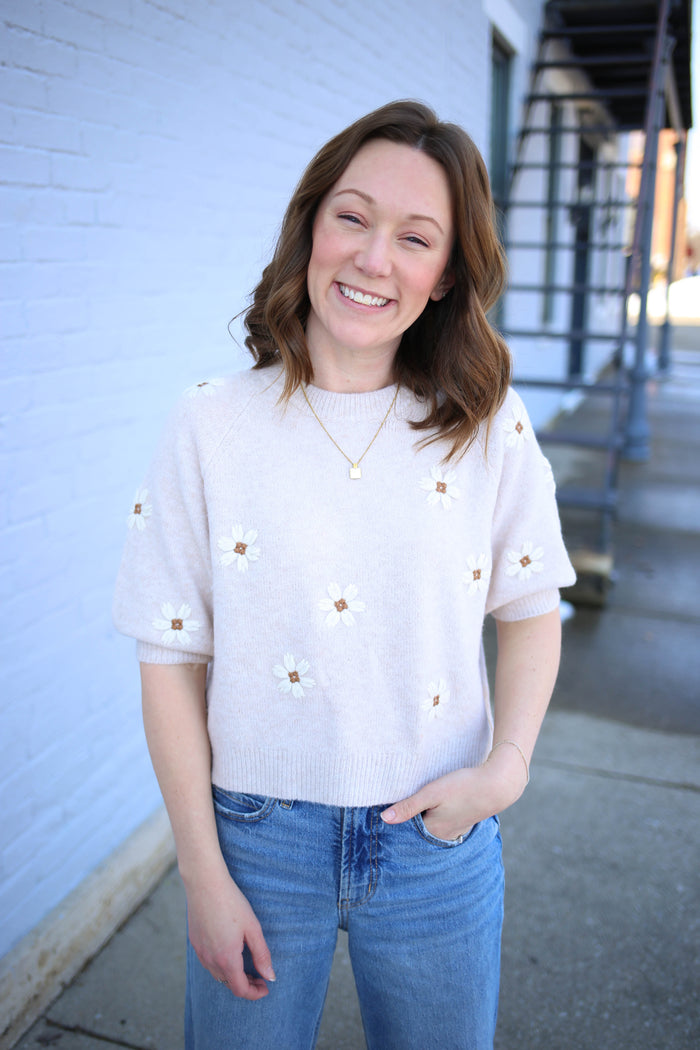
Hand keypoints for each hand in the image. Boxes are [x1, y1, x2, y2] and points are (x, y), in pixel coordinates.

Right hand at [184, 868, 275, 999]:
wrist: (205, 884)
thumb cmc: (232, 903)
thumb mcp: (253, 928)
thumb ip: (262, 955)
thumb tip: (270, 977)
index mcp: (227, 959)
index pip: (240, 989)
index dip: (254, 993)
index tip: (265, 987)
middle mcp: (210, 960)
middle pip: (228, 984)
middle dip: (245, 984)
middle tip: (259, 976)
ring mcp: (200, 952)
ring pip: (217, 975)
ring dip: (232, 976)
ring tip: (246, 965)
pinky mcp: (194, 942)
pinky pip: (208, 962)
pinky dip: (221, 965)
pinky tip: (229, 952)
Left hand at [380, 752, 525, 840]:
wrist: (497, 785)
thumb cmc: (463, 787)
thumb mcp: (432, 793)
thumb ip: (408, 806)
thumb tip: (384, 819)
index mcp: (433, 831)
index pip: (406, 830)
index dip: (398, 818)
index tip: (389, 808)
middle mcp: (443, 836)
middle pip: (419, 829)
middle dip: (410, 819)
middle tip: (401, 802)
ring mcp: (455, 830)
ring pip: (432, 825)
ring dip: (424, 816)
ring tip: (419, 803)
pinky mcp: (463, 821)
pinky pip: (444, 822)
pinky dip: (438, 815)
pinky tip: (438, 805)